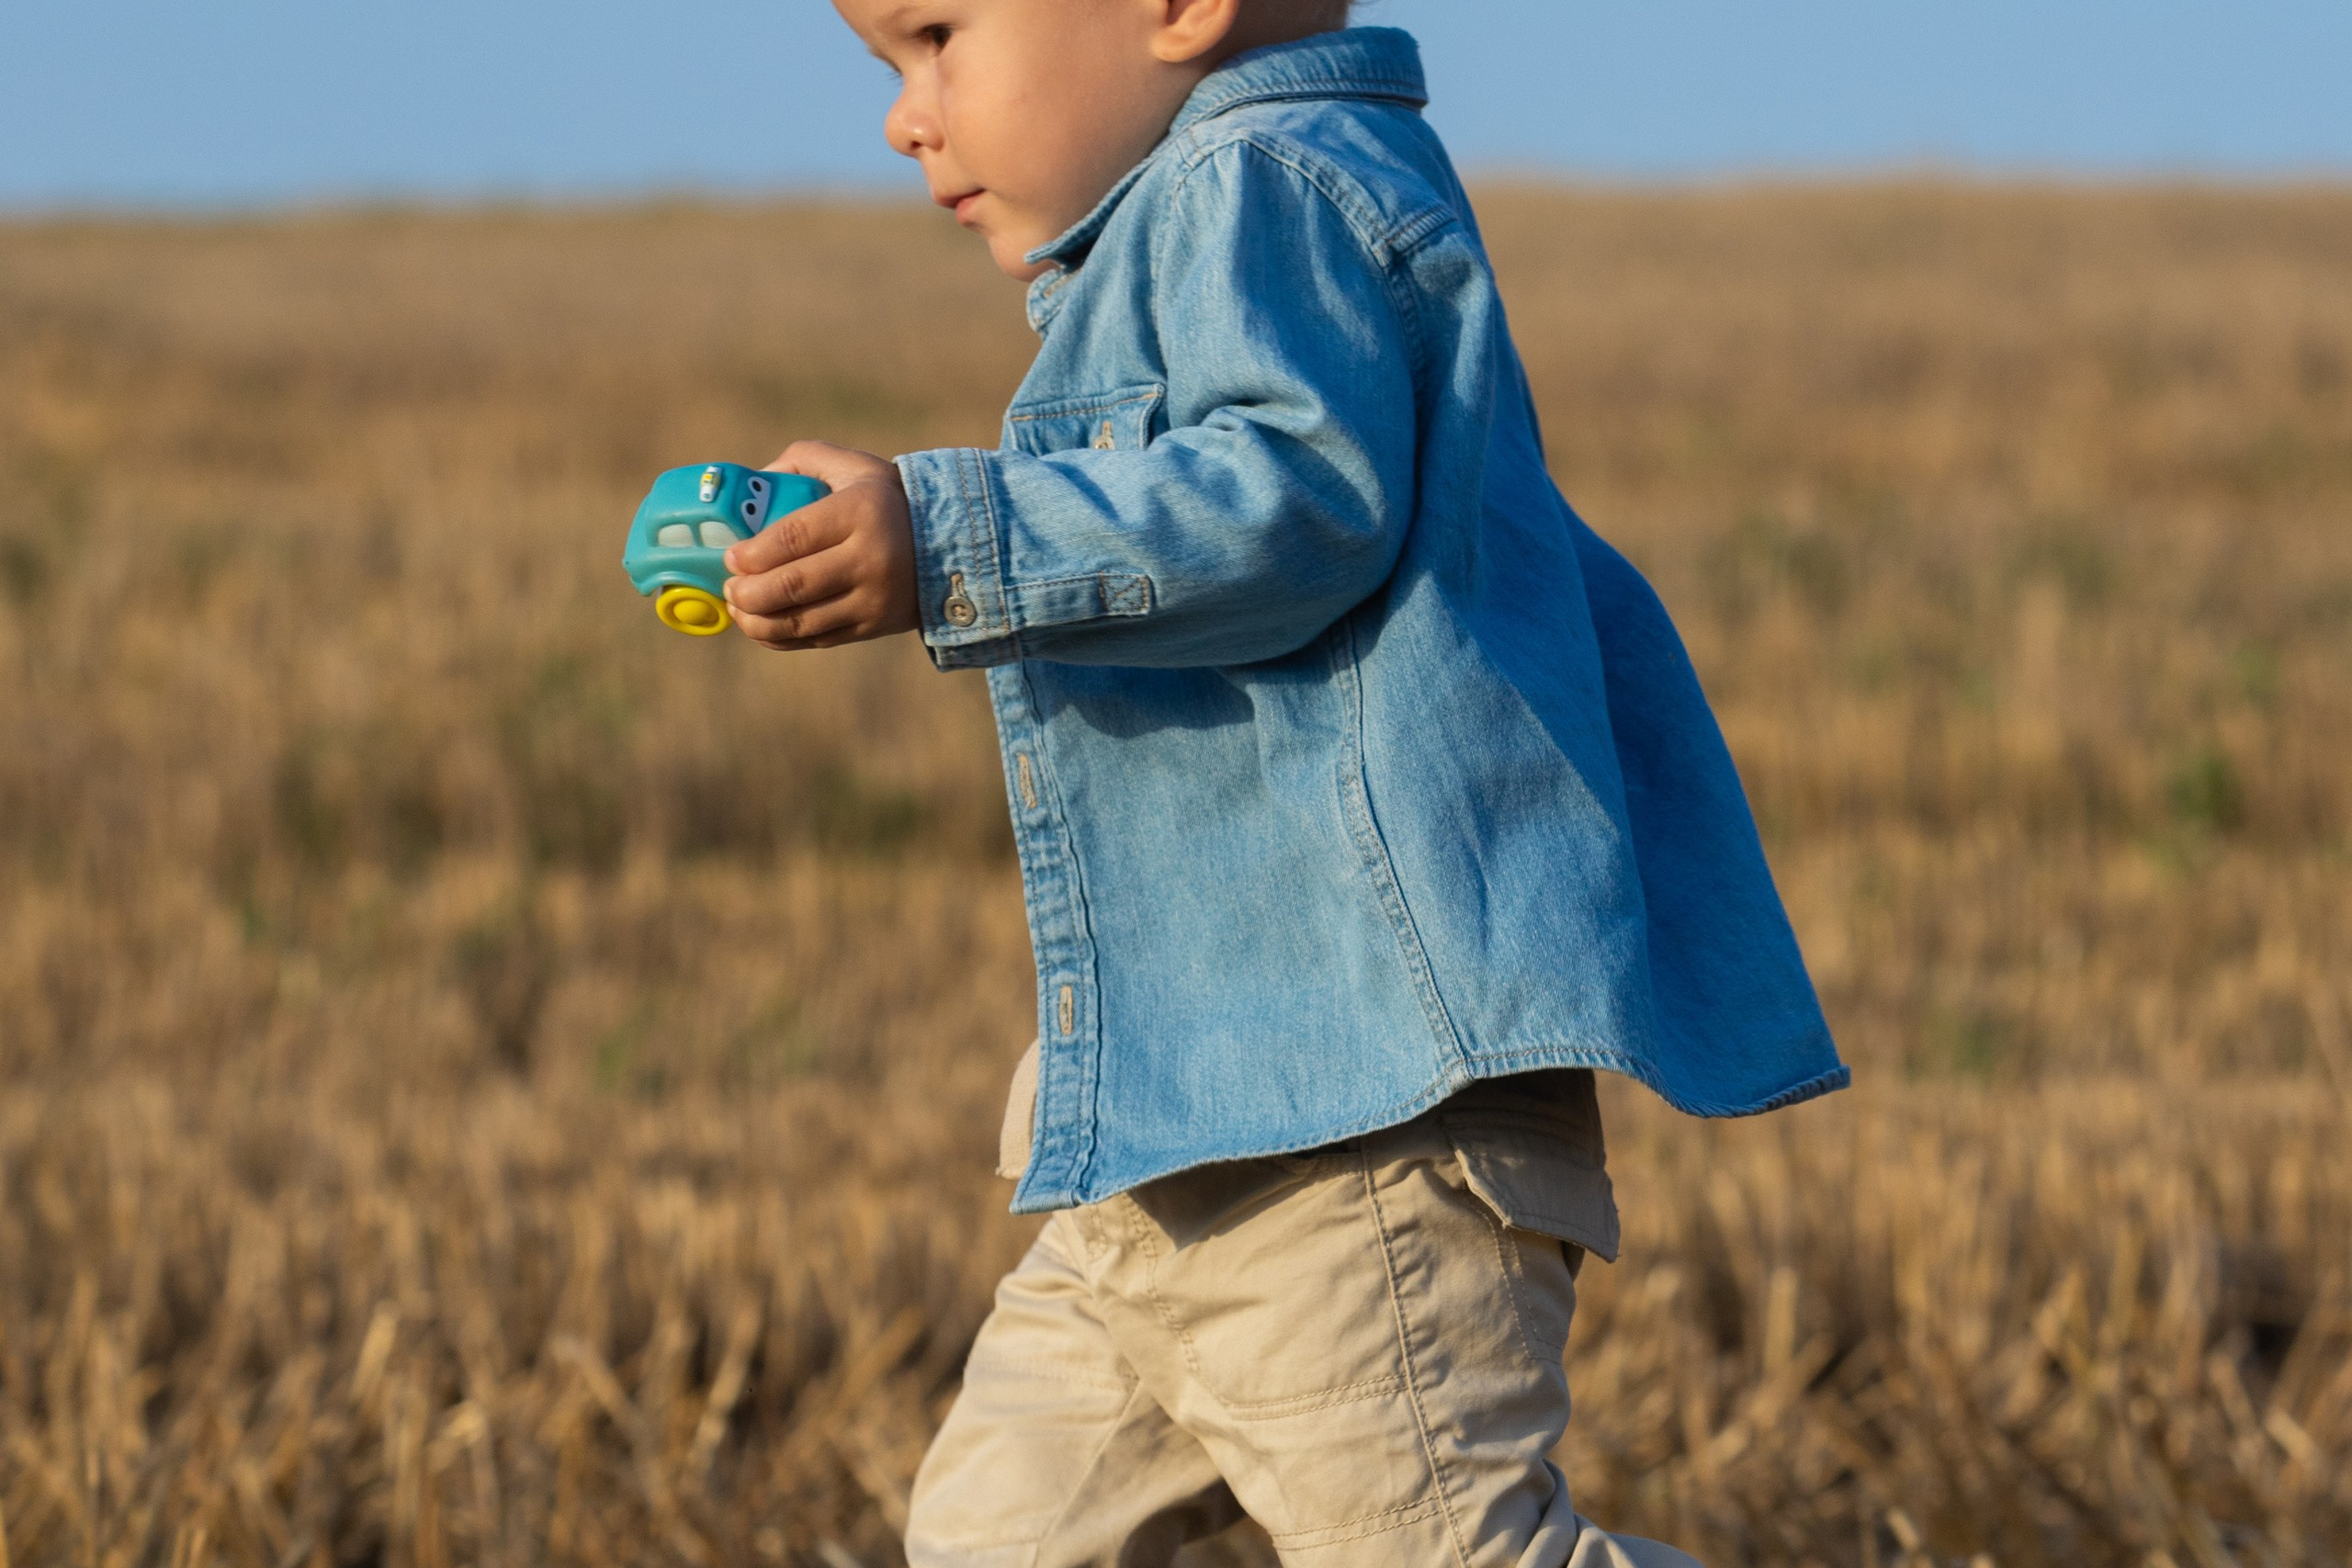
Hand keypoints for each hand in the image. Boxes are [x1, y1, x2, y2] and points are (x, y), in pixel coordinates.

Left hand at [723, 441, 919, 649]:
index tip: (731, 556)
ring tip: (739, 609)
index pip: (792, 537)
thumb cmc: (887, 500)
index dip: (752, 552)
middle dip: (747, 591)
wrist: (951, 544)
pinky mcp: (873, 626)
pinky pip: (816, 639)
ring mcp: (872, 599)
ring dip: (757, 621)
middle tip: (730, 587)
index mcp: (860, 512)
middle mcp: (869, 558)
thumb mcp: (853, 466)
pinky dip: (780, 638)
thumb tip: (753, 485)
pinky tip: (761, 627)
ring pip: (800, 620)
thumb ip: (802, 460)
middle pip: (791, 585)